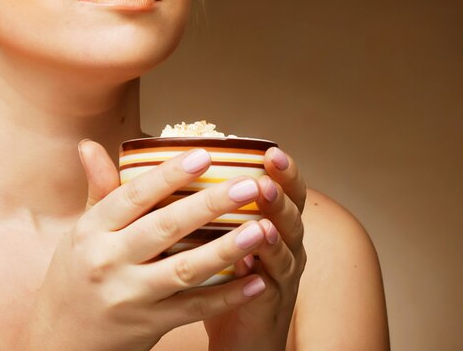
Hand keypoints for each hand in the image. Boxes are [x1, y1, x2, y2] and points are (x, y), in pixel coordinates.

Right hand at [23, 140, 284, 350]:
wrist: (59, 340)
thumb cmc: (75, 274)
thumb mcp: (80, 231)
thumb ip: (97, 190)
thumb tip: (90, 146)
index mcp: (92, 230)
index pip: (134, 195)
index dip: (170, 174)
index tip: (205, 155)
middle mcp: (108, 261)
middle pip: (165, 227)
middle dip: (210, 204)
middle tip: (248, 186)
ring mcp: (129, 296)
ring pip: (185, 269)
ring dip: (227, 249)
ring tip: (262, 229)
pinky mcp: (148, 326)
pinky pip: (193, 308)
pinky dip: (226, 296)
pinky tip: (256, 280)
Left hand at [203, 147, 306, 350]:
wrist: (242, 333)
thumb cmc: (229, 272)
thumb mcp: (227, 232)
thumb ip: (219, 203)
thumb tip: (188, 163)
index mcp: (276, 221)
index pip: (287, 189)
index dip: (284, 171)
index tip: (271, 150)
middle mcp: (287, 243)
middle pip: (293, 213)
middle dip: (281, 193)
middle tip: (267, 178)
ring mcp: (284, 273)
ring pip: (287, 246)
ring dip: (276, 227)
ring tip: (264, 214)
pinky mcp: (272, 301)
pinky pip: (271, 283)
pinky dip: (264, 268)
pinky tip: (251, 258)